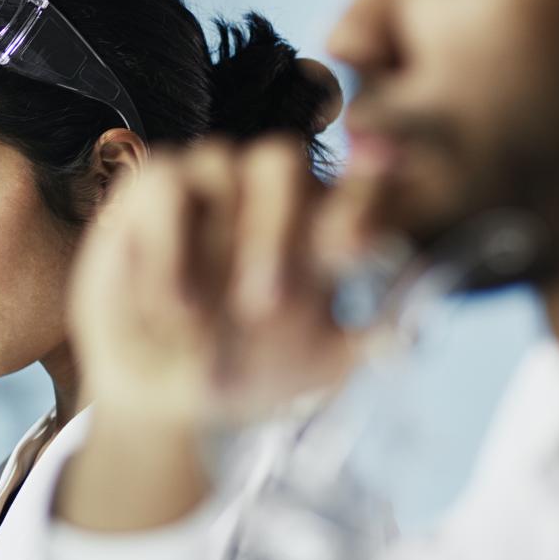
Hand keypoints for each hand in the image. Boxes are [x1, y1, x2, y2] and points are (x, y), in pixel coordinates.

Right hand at [59, 137, 387, 531]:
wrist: (167, 398)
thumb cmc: (248, 371)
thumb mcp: (316, 367)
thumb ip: (363, 343)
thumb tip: (410, 331)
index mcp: (316, 225)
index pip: (352, 188)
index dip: (363, 193)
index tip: (359, 240)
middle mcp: (262, 195)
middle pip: (283, 161)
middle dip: (276, 227)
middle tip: (265, 304)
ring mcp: (205, 188)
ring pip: (222, 162)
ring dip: (212, 243)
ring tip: (196, 316)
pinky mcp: (148, 193)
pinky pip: (163, 184)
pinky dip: (165, 243)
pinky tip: (169, 303)